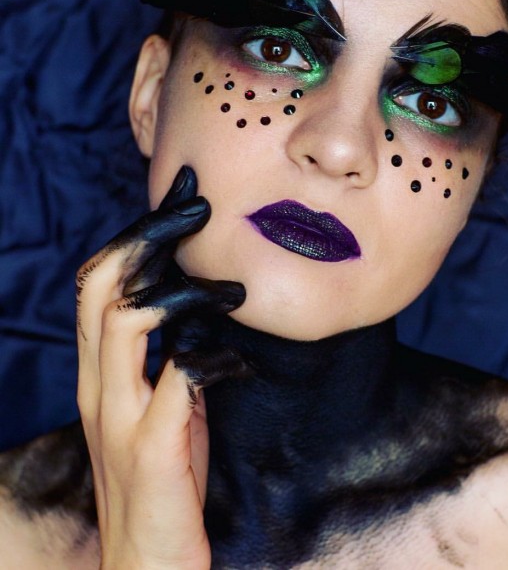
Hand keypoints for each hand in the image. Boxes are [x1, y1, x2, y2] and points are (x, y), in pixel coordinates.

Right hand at [76, 166, 245, 568]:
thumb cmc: (165, 480)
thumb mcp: (162, 406)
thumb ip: (167, 354)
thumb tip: (200, 301)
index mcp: (100, 373)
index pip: (99, 281)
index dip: (136, 232)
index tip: (184, 195)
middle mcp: (99, 388)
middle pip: (103, 285)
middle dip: (150, 236)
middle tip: (201, 210)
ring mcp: (119, 420)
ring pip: (125, 321)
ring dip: (183, 292)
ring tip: (233, 292)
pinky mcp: (152, 453)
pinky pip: (177, 382)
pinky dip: (211, 359)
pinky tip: (239, 364)